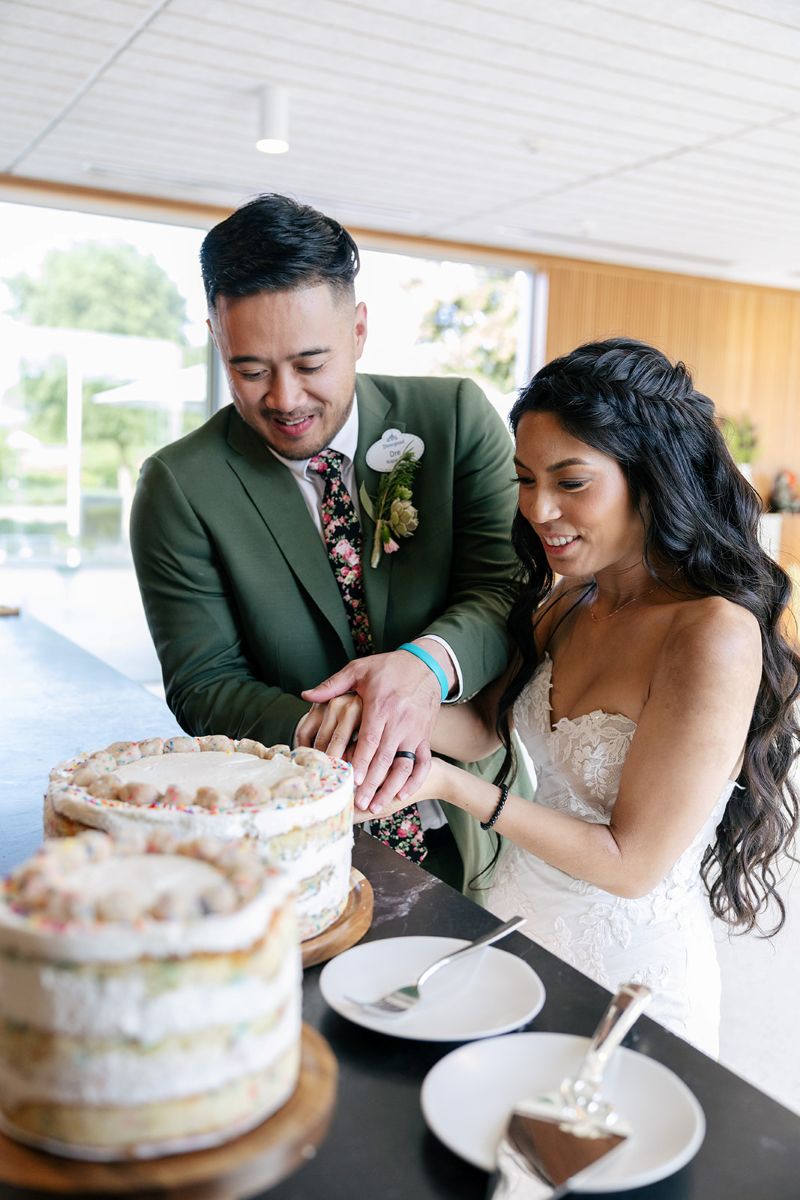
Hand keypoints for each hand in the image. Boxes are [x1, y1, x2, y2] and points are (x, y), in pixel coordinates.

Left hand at [302, 650, 440, 811]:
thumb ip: (333, 685)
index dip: (360, 761)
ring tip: (377, 805)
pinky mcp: (426, 735)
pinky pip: (424, 761)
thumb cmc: (388, 668)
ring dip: (391, 787)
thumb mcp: (359, 669)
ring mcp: (415, 730)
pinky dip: (415, 780)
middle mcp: (400, 720)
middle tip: (359, 803)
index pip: (369, 739)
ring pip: (403, 764)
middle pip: (384, 757)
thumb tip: (306, 695)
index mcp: (381, 705)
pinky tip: (402, 794)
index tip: (351, 780)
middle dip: (372, 783)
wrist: (425, 664)